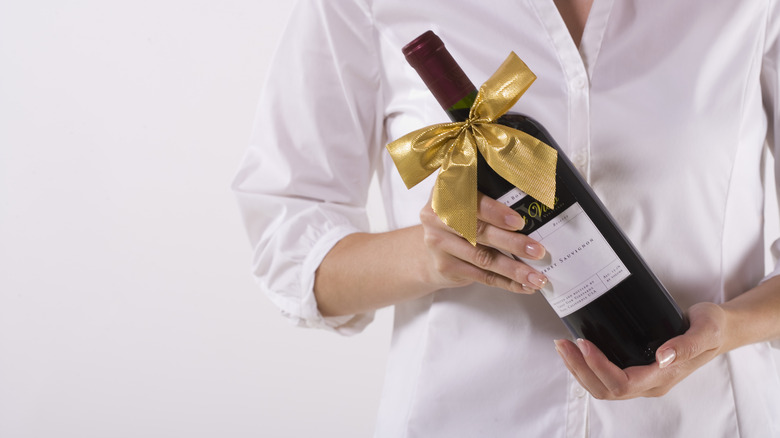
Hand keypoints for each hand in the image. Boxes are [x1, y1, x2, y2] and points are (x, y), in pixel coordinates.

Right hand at [419, 191, 547, 293]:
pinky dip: (506, 282)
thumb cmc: (458, 219)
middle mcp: (436, 216)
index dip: (495, 212)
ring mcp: (438, 243)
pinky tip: (524, 285)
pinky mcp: (445, 267)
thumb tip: (533, 208)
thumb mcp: (467, 200)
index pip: (471, 200)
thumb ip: (490, 198)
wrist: (428, 251)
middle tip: (537, 251)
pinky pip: (481, 276)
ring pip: (482, 258)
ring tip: (536, 277)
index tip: (518, 222)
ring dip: (513, 269)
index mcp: (446, 191)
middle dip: (512, 243)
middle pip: (478, 232)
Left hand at [553, 302, 726, 398]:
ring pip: (602, 386)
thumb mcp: (707, 329)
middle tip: (563, 343)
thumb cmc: (713, 328)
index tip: (584, 343)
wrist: (719, 329)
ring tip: (563, 346)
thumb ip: (688, 344)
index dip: (599, 367)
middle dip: (580, 368)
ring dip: (578, 368)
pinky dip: (586, 365)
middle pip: (605, 389)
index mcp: (663, 377)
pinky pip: (605, 377)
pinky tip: (577, 348)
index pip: (622, 383)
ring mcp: (642, 379)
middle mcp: (650, 383)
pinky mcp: (636, 369)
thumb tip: (663, 356)